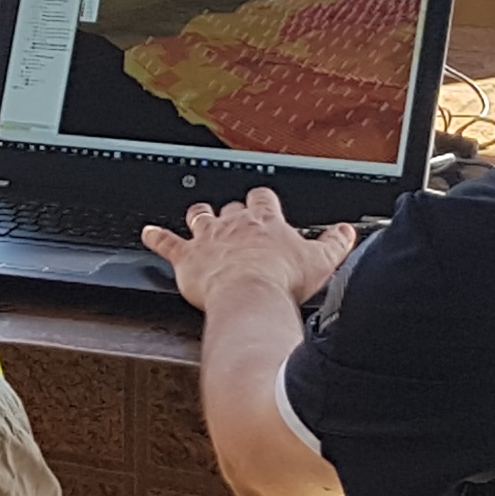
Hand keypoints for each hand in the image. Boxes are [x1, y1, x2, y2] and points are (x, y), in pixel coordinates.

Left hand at [140, 188, 355, 316]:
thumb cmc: (282, 281)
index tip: (263, 202)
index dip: (262, 201)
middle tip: (232, 216)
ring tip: (197, 214)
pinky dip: (156, 237)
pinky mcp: (188, 258)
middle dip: (231, 211)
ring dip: (198, 216)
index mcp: (264, 223)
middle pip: (230, 208)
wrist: (249, 295)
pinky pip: (167, 243)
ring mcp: (208, 239)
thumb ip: (335, 244)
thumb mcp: (321, 262)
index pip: (262, 200)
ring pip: (199, 218)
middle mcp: (233, 225)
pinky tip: (147, 233)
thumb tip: (347, 233)